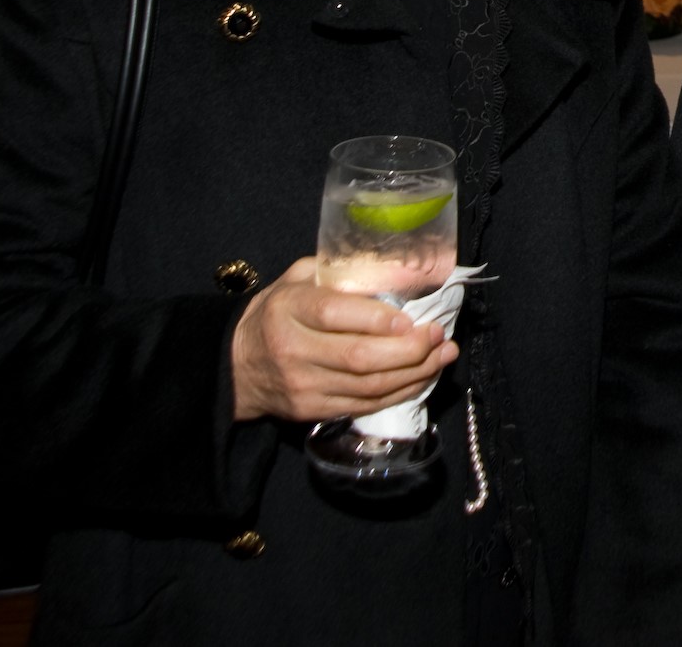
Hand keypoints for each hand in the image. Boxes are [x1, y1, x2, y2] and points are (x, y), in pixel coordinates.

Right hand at [230, 258, 457, 422]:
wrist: (238, 364)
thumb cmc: (278, 311)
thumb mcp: (299, 278)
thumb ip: (338, 272)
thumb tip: (394, 269)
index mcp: (289, 309)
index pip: (334, 314)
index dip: (377, 319)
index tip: (411, 318)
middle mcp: (294, 350)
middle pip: (358, 357)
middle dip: (408, 350)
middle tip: (439, 336)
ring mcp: (303, 386)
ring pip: (367, 386)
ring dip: (414, 373)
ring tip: (443, 355)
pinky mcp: (312, 411)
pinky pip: (364, 405)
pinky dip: (399, 393)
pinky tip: (422, 377)